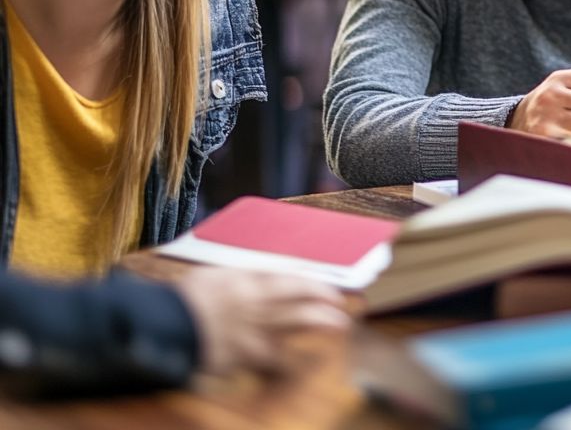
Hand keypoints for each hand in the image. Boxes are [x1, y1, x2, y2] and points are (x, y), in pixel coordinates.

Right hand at [176, 267, 350, 375]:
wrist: (160, 327)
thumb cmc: (183, 299)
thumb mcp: (213, 276)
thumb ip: (241, 277)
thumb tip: (267, 276)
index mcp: (246, 280)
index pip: (290, 278)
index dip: (313, 284)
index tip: (328, 287)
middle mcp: (254, 303)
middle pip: (299, 299)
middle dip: (325, 300)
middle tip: (341, 304)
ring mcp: (250, 330)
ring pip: (294, 325)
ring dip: (320, 323)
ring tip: (339, 324)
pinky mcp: (241, 356)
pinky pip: (272, 361)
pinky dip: (287, 362)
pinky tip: (301, 363)